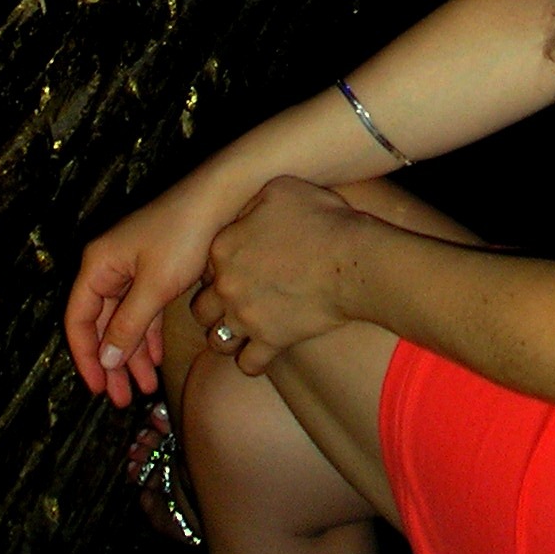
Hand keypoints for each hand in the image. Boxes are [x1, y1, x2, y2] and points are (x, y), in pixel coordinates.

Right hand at [65, 177, 227, 407]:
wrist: (224, 197)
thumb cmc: (184, 234)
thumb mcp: (154, 285)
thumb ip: (128, 326)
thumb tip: (106, 362)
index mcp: (98, 264)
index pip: (78, 319)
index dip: (85, 357)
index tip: (99, 388)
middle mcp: (110, 265)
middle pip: (102, 324)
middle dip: (112, 363)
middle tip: (123, 399)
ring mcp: (134, 266)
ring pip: (125, 320)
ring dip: (134, 354)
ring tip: (145, 388)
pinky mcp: (157, 268)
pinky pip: (145, 309)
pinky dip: (149, 334)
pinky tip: (157, 360)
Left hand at [190, 177, 360, 374]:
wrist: (352, 261)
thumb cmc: (323, 220)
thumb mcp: (281, 189)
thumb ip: (252, 202)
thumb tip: (246, 212)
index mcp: (224, 247)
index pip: (207, 265)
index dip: (222, 268)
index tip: (239, 268)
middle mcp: (227, 285)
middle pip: (202, 306)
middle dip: (215, 306)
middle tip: (236, 302)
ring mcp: (246, 317)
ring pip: (216, 340)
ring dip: (226, 336)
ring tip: (242, 330)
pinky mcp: (270, 342)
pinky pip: (248, 364)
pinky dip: (252, 361)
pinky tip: (262, 351)